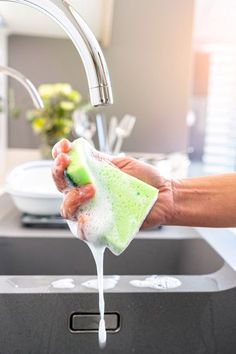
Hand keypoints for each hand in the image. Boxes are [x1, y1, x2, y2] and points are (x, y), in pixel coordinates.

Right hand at [52, 139, 173, 228]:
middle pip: (60, 188)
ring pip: (67, 210)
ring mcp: (93, 211)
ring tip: (91, 188)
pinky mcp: (102, 228)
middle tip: (66, 161)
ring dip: (72, 197)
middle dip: (58, 172)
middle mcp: (86, 195)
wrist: (164, 195)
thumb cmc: (144, 180)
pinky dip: (81, 225)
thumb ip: (100, 159)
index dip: (59, 156)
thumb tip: (80, 149)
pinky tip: (86, 216)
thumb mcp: (121, 164)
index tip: (65, 146)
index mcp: (89, 178)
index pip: (66, 168)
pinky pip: (83, 231)